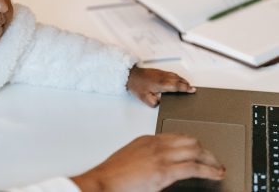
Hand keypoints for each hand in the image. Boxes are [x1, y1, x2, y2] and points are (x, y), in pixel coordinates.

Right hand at [71, 134, 224, 191]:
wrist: (103, 182)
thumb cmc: (112, 175)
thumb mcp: (131, 159)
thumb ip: (147, 158)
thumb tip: (159, 167)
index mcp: (147, 140)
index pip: (177, 136)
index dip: (193, 145)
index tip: (200, 152)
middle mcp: (155, 144)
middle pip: (189, 140)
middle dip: (205, 150)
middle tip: (213, 160)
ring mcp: (160, 156)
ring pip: (195, 150)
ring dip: (211, 159)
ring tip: (217, 168)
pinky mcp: (163, 171)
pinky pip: (194, 168)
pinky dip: (208, 171)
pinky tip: (215, 174)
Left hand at [126, 66, 195, 106]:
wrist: (131, 75)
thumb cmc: (137, 85)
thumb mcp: (145, 98)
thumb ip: (154, 103)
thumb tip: (160, 103)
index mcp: (161, 84)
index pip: (177, 86)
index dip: (185, 88)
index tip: (192, 90)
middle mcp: (163, 77)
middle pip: (178, 80)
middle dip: (186, 84)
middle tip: (192, 89)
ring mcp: (161, 73)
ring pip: (175, 76)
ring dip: (182, 80)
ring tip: (187, 84)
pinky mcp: (159, 71)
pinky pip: (171, 73)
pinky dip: (177, 76)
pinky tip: (178, 79)